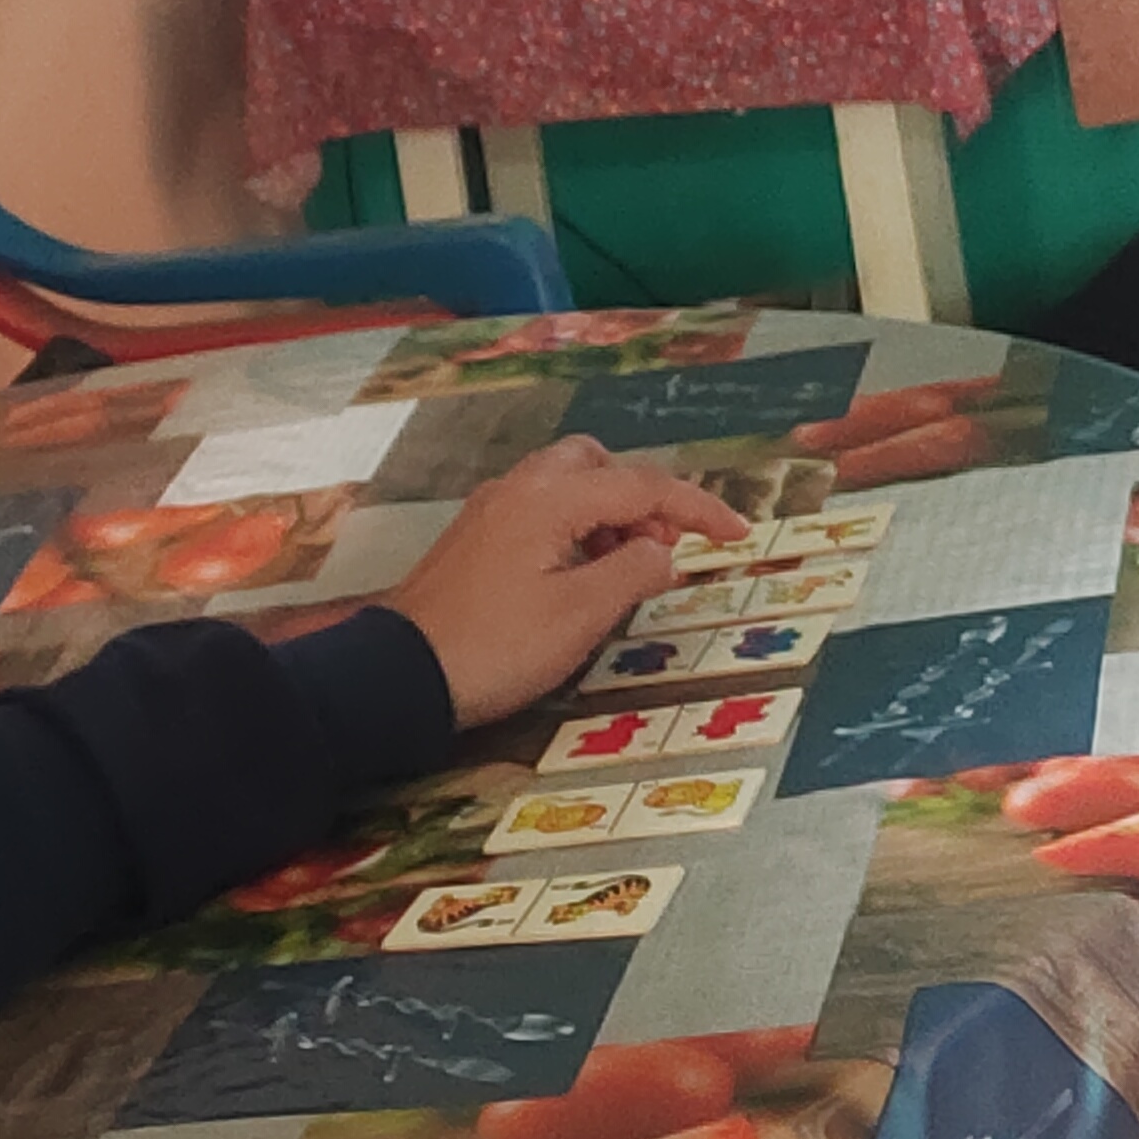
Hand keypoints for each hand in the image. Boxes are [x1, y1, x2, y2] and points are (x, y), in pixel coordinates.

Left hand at [384, 437, 747, 727]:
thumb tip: (661, 550)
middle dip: (640, 498)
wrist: (401, 675)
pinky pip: (539, 511)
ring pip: (565, 485)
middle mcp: (517, 488)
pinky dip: (573, 529)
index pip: (642, 485)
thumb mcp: (580, 617)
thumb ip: (633, 574)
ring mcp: (490, 510)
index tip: (737, 534)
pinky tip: (577, 578)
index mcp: (549, 499)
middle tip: (659, 550)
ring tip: (621, 572)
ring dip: (606, 514)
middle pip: (597, 463)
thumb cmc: (496, 647)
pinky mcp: (474, 538)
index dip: (697, 508)